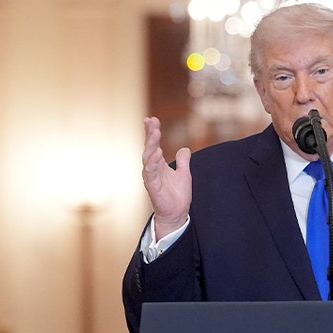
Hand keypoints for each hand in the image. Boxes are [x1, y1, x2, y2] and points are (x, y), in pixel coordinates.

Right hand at [141, 116, 191, 238]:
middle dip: (150, 134)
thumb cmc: (177, 195)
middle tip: (152, 122)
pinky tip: (158, 152)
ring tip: (155, 133)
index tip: (151, 119)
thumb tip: (184, 149)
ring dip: (151, 145)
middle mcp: (152, 169)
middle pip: (149, 148)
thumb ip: (183, 161)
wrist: (177, 213)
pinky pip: (151, 172)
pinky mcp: (153, 187)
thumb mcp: (184, 174)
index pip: (153, 145)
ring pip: (148, 158)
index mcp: (158, 164)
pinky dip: (153, 162)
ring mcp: (151, 177)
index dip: (151, 132)